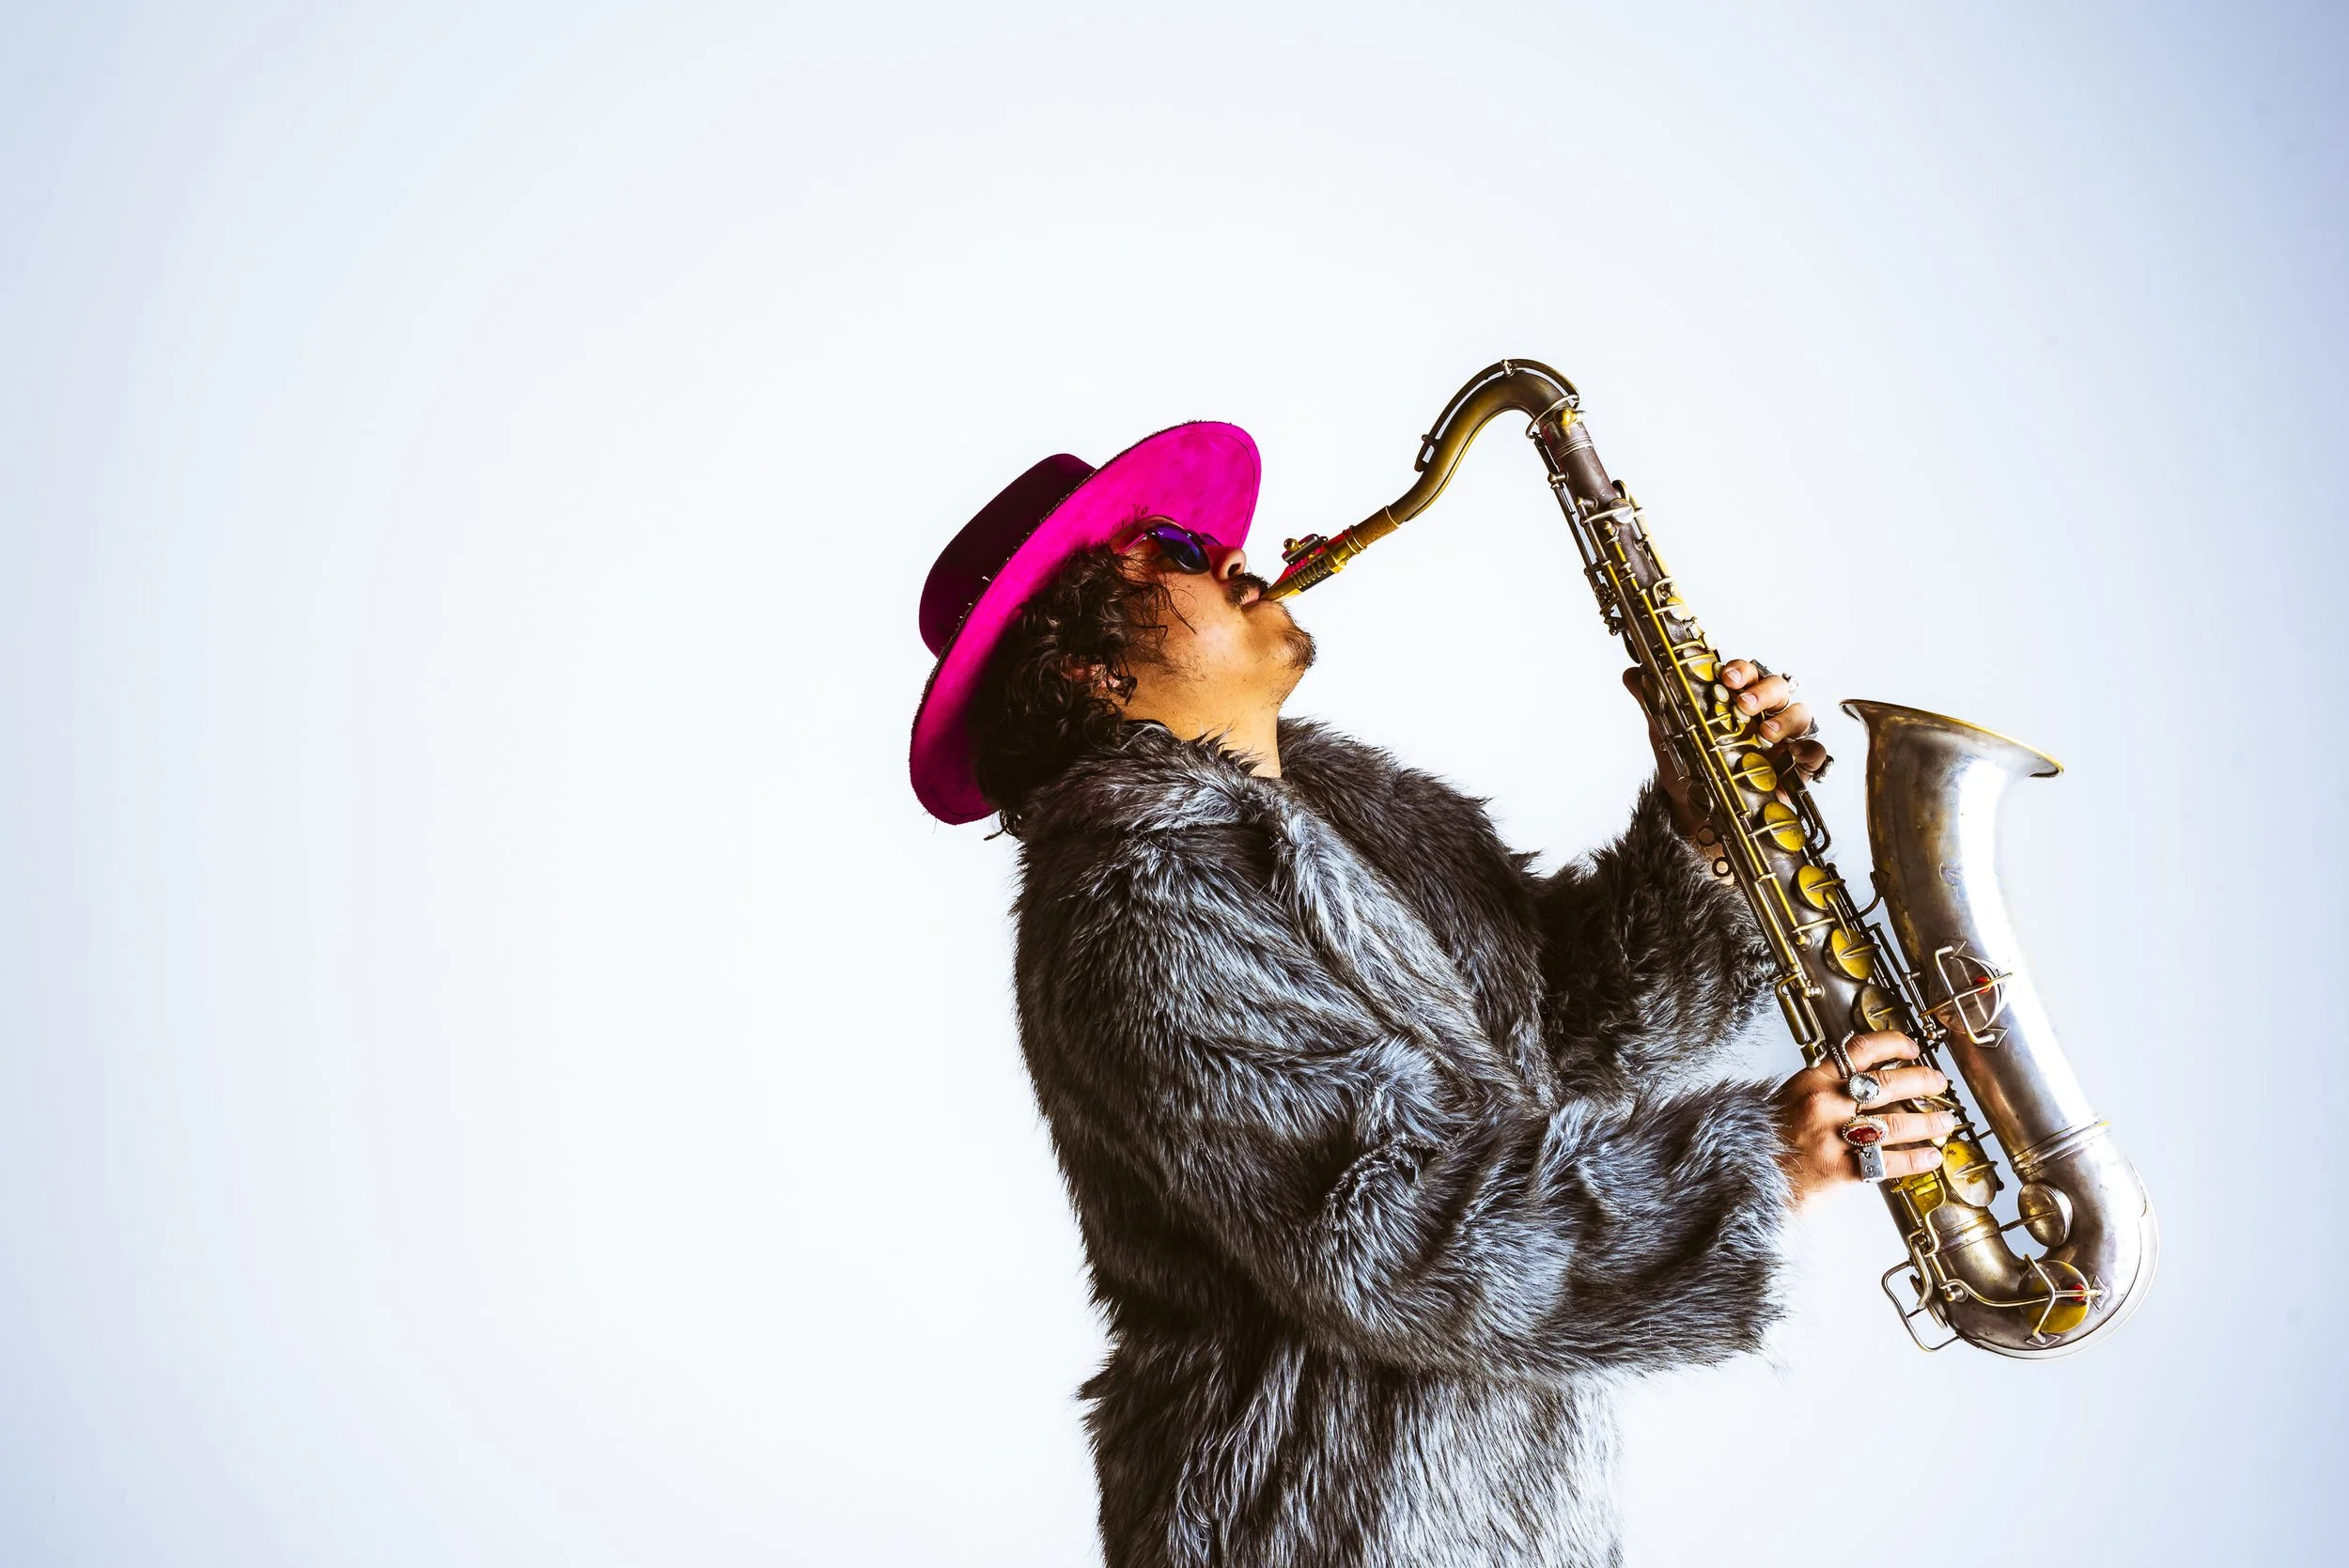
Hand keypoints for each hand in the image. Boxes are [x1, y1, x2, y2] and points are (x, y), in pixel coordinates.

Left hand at [1621, 657, 1832, 841]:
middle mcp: (1764, 713)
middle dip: (1762, 691)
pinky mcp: (1798, 767)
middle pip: (1776, 687)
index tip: (1726, 678)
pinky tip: (1793, 760)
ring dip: (1785, 720)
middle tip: (1743, 705)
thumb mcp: (1669, 736)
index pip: (1745, 674)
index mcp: (1736, 700)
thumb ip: (1653, 704)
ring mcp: (1784, 739)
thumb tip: (1632, 674)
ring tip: (1764, 734)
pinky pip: (1815, 753)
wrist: (1699, 816)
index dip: (1740, 670)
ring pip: (1800, 713)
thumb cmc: (1691, 768)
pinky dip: (1809, 754)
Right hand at [1772, 1031, 1954, 1204]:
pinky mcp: (1840, 1169)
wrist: (1741, 1176)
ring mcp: (1832, 1136)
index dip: (1894, 1044)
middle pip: (1888, 1084)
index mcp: (1811, 1080)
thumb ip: (1825, 1087)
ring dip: (1929, 1122)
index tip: (1913, 1048)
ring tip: (1945, 1122)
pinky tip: (1931, 1156)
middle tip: (1939, 1083)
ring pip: (1896, 1123)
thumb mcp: (1789, 1098)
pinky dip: (1916, 1159)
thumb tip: (1868, 1081)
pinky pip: (1889, 1162)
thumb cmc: (1764, 1139)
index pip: (1861, 1050)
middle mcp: (1824, 1103)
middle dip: (1923, 1081)